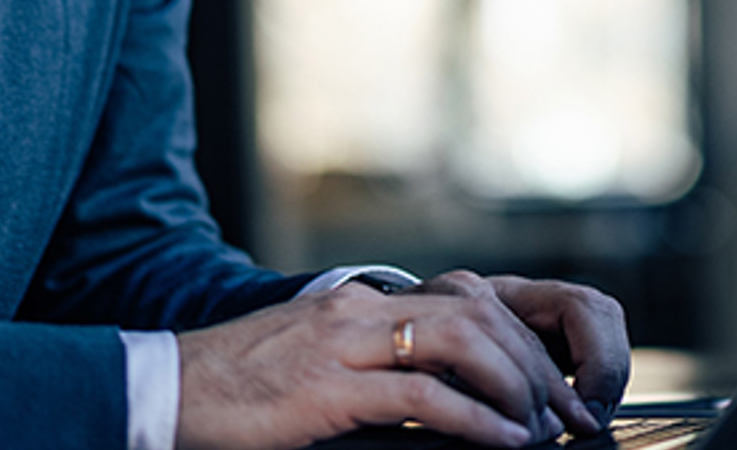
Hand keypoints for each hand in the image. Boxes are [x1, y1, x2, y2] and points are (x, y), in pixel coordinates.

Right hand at [176, 273, 628, 449]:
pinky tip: (502, 441)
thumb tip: (446, 401)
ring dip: (514, 385)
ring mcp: (345, 342)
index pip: (468, 301)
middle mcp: (362, 308)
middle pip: (477, 314)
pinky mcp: (328, 387)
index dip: (520, 340)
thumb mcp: (321, 363)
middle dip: (532, 363)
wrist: (171, 386)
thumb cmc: (244, 386)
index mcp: (365, 302)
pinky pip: (420, 395)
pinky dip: (474, 418)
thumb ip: (379, 368)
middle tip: (565, 414)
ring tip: (541, 428)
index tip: (553, 387)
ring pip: (460, 342)